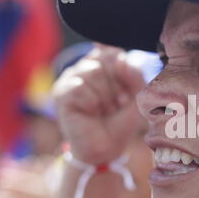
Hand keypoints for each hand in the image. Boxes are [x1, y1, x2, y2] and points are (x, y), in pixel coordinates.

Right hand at [53, 44, 143, 164]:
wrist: (108, 146)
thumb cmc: (121, 120)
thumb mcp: (137, 95)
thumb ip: (135, 73)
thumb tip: (120, 58)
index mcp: (105, 63)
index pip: (115, 52)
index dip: (125, 73)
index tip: (127, 93)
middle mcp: (87, 66)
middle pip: (106, 60)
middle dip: (117, 86)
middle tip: (116, 104)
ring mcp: (73, 77)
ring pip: (93, 72)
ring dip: (105, 96)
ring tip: (105, 110)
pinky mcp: (61, 92)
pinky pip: (80, 87)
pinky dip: (92, 103)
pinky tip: (90, 112)